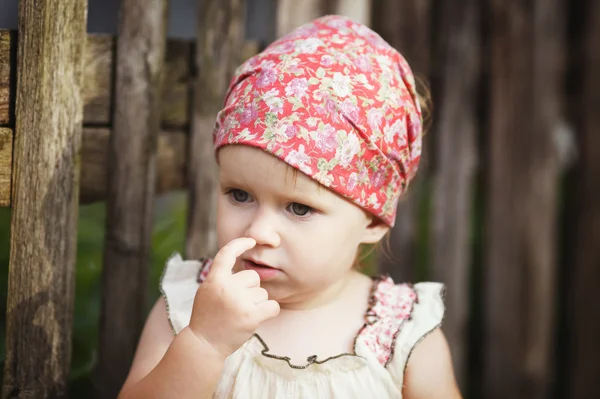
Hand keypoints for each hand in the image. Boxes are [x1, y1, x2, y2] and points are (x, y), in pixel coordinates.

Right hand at [188, 237, 279, 357]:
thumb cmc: (207, 317)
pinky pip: (273, 306)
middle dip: (250, 289)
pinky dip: (270, 311)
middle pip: (253, 276)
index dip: (240, 244)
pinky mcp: (251, 317)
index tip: (251, 241)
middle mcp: (227, 288)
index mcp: (214, 280)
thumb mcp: (207, 291)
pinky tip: (259, 317)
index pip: (227, 254)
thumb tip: (238, 258)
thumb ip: (221, 277)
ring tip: (241, 314)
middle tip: (236, 305)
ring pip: (262, 293)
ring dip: (257, 303)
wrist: (204, 344)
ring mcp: (239, 302)